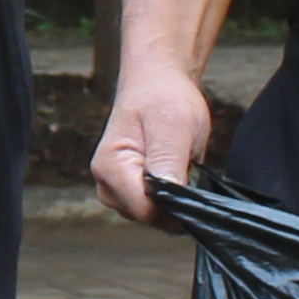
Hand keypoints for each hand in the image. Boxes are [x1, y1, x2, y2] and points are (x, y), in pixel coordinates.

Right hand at [92, 54, 216, 223]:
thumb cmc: (164, 96)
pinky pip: (156, 208)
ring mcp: (117, 191)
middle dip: (174, 200)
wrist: (157, 82)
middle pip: (149, 216)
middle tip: (184, 163)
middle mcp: (107, 184)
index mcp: (110, 168)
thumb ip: (168, 160)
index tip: (190, 180)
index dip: (173, 204)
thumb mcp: (173, 124)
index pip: (145, 210)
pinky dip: (172, 195)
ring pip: (154, 215)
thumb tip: (171, 196)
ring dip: (174, 197)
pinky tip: (175, 171)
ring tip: (178, 162)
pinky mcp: (130, 193)